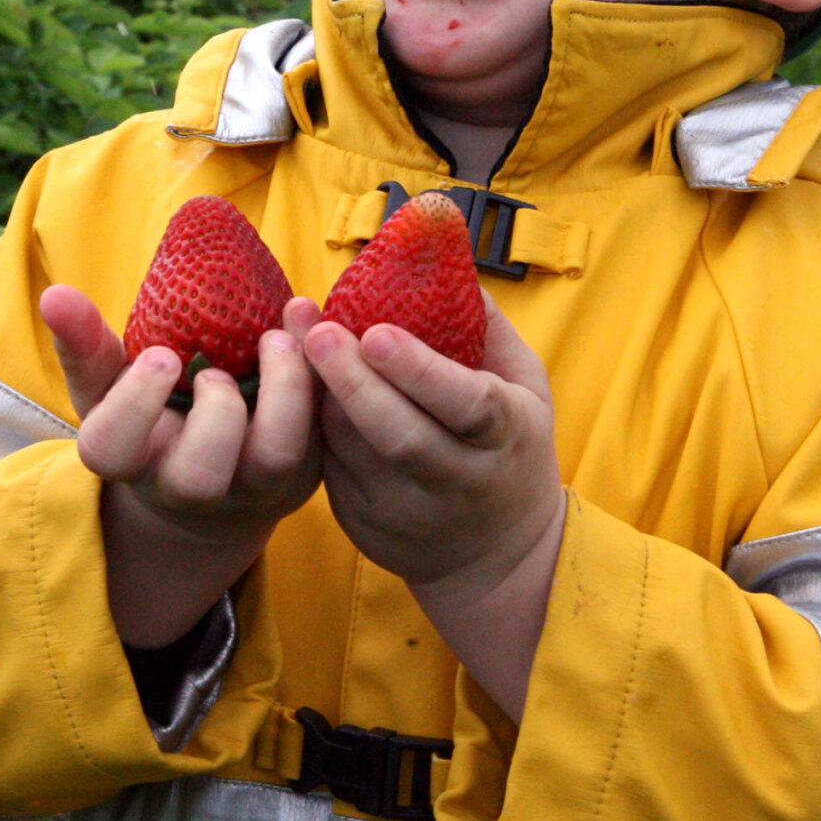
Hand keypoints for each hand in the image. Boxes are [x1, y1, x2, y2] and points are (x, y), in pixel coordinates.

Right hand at [41, 286, 321, 646]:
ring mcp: (250, 487)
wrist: (213, 491)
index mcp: (132, 460)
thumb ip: (85, 345)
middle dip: (216, 412)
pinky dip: (322, 381)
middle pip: (198, 474)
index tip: (161, 355)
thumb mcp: (111, 388)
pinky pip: (324, 437)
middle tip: (220, 367)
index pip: (113, 448)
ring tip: (277, 341)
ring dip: (284, 392)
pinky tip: (309, 331)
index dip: (134, 403)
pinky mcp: (301, 475)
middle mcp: (190, 486)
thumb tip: (54, 295)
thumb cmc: (151, 421)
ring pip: (274, 458)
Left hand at [306, 295, 565, 717]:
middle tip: (316, 331)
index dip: (420, 371)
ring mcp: (407, 511)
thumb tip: (446, 263)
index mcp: (504, 438)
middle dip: (352, 381)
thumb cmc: (511, 449)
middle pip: (398, 434)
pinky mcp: (366, 527)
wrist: (497, 557)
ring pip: (353, 452)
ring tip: (293, 342)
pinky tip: (295, 384)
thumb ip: (490, 330)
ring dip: (320, 396)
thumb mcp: (527, 389)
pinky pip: (330, 469)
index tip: (377, 332)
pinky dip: (312, 425)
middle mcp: (458, 480)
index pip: (466, 406)